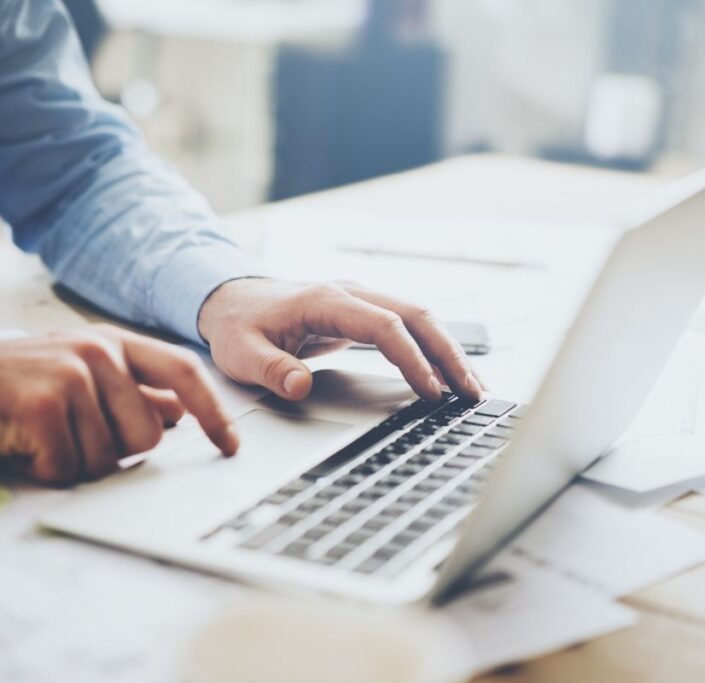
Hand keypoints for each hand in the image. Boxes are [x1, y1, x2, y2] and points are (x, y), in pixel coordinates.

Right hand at [0, 324, 237, 483]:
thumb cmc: (11, 384)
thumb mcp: (78, 372)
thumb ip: (129, 389)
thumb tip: (178, 412)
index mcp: (114, 343)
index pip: (183, 373)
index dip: (214, 412)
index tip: (230, 445)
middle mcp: (98, 352)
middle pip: (148, 434)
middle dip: (114, 451)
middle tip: (71, 437)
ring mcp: (72, 375)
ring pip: (109, 457)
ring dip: (75, 462)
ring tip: (41, 437)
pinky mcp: (44, 405)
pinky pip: (69, 467)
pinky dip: (45, 470)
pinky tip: (23, 445)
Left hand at [198, 279, 483, 401]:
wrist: (231, 299)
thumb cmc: (239, 326)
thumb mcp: (242, 354)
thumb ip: (271, 370)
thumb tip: (300, 386)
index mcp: (326, 300)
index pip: (384, 326)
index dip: (411, 359)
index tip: (430, 391)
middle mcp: (351, 293)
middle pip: (416, 316)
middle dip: (449, 354)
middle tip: (473, 392)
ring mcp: (360, 300)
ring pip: (419, 318)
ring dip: (448, 350)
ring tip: (473, 388)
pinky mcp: (363, 312)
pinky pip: (408, 326)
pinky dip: (433, 348)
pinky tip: (448, 373)